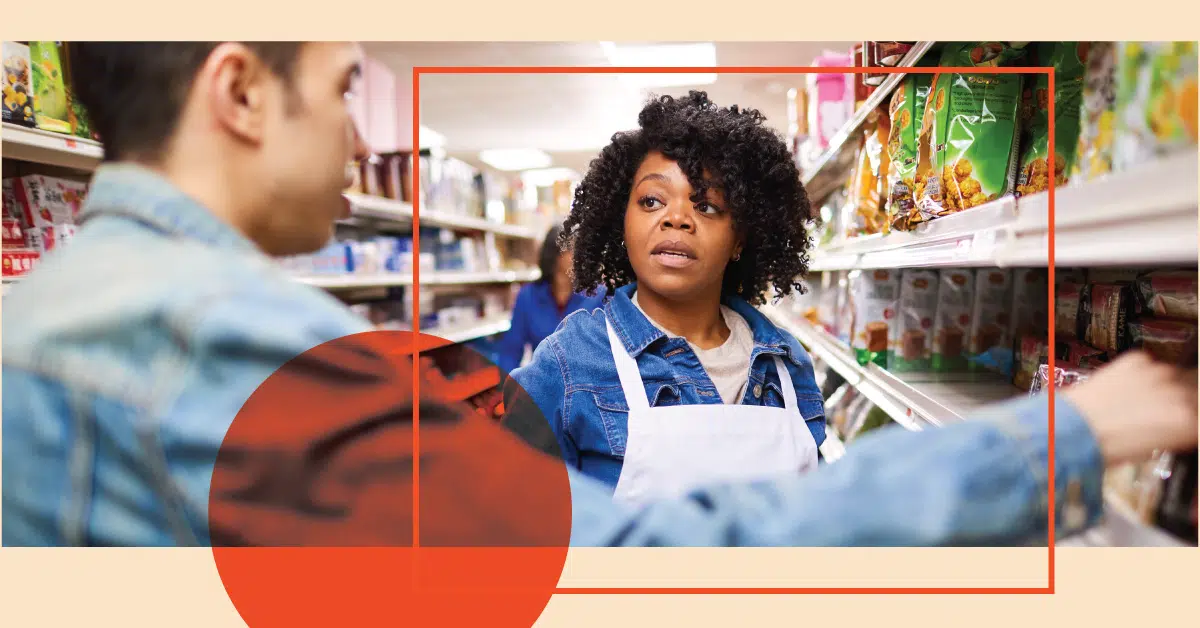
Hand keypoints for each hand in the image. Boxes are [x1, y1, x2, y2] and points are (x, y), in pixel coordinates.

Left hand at [1064, 351, 1197, 465]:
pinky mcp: (1138, 359)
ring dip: (1163, 386)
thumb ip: (1176, 432)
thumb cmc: (1109, 445)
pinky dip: (1141, 373)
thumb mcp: (1155, 447)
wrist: (1074, 427)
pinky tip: (1124, 388)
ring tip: (1139, 400)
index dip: (1190, 420)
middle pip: (1193, 393)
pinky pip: (1148, 364)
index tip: (1183, 422)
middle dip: (1182, 402)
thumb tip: (1181, 426)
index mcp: (1188, 422)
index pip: (1198, 417)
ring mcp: (1159, 372)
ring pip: (1174, 376)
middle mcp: (1180, 393)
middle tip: (1162, 412)